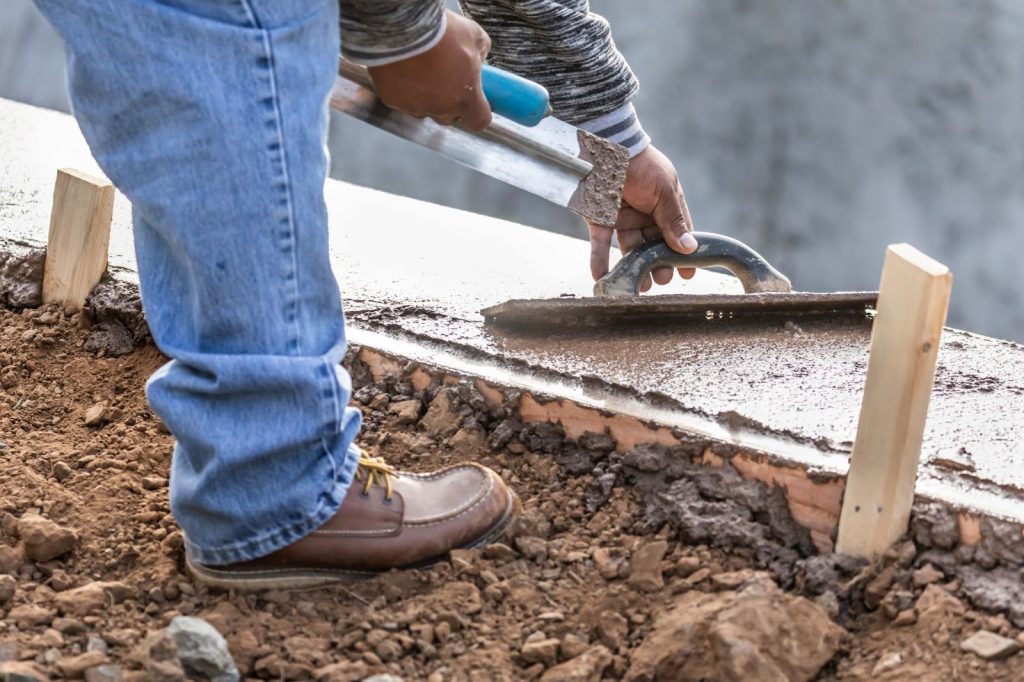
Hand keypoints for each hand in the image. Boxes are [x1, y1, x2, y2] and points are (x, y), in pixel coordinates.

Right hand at [367, 10, 492, 131]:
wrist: (401, 29)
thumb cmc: (438, 34)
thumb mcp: (473, 35)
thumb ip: (480, 51)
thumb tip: (479, 55)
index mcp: (464, 98)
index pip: (478, 121)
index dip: (477, 112)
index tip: (474, 101)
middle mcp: (440, 109)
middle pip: (449, 115)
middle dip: (450, 100)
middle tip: (446, 76)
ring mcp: (413, 107)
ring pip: (424, 107)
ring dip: (425, 93)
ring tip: (422, 68)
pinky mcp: (391, 99)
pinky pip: (401, 98)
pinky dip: (403, 87)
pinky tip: (404, 68)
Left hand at [587, 145, 696, 291]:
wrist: (604, 145)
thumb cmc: (641, 164)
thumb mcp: (664, 191)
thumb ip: (674, 220)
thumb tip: (690, 247)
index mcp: (665, 203)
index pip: (678, 232)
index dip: (683, 253)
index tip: (688, 274)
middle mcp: (645, 213)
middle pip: (654, 244)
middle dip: (658, 264)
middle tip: (660, 280)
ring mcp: (622, 216)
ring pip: (629, 248)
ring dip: (633, 267)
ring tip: (637, 284)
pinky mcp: (599, 217)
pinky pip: (600, 242)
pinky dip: (599, 259)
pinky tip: (601, 276)